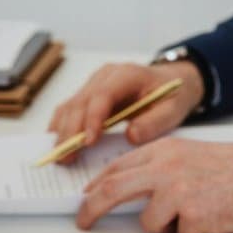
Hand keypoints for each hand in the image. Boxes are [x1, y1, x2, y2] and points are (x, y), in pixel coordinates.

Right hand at [48, 61, 204, 161]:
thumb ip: (154, 122)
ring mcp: (94, 84)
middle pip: (80, 102)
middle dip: (71, 131)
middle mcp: (105, 76)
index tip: (88, 142)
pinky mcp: (88, 94)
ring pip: (70, 106)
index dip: (92, 118)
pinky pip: (70, 109)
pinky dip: (62, 126)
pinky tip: (59, 143)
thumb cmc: (172, 96)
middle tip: (67, 157)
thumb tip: (131, 137)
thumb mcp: (172, 110)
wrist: (170, 82)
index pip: (102, 95)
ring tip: (61, 157)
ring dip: (63, 132)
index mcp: (127, 75)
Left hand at [76, 138, 232, 232]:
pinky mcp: (193, 216)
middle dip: (92, 208)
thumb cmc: (231, 168)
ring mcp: (178, 192)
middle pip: (113, 190)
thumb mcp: (187, 155)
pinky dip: (193, 232)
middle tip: (83, 222)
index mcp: (162, 150)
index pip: (116, 168)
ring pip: (149, 223)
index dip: (95, 186)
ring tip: (194, 212)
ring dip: (166, 226)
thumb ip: (156, 167)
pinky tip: (212, 216)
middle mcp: (165, 168)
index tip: (85, 198)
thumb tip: (125, 187)